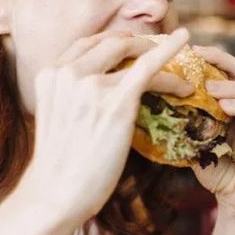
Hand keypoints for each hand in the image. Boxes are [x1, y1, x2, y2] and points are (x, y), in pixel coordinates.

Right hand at [18, 29, 192, 222]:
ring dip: (160, 55)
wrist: (57, 194)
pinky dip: (169, 52)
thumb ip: (72, 95)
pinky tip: (184, 41)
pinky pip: (149, 68)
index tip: (131, 45)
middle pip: (111, 43)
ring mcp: (91, 85)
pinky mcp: (117, 101)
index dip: (113, 41)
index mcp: (50, 74)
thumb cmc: (60, 164)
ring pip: (135, 55)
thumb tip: (98, 91)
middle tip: (158, 49)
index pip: (87, 44)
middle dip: (138, 44)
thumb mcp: (56, 116)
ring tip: (180, 63)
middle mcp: (68, 73)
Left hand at [191, 46, 234, 217]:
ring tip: (208, 90)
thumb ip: (188, 125)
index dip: (212, 59)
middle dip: (221, 61)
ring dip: (230, 86)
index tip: (190, 51)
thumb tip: (160, 107)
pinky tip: (226, 108)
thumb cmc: (219, 173)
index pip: (228, 71)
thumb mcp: (198, 144)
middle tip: (199, 57)